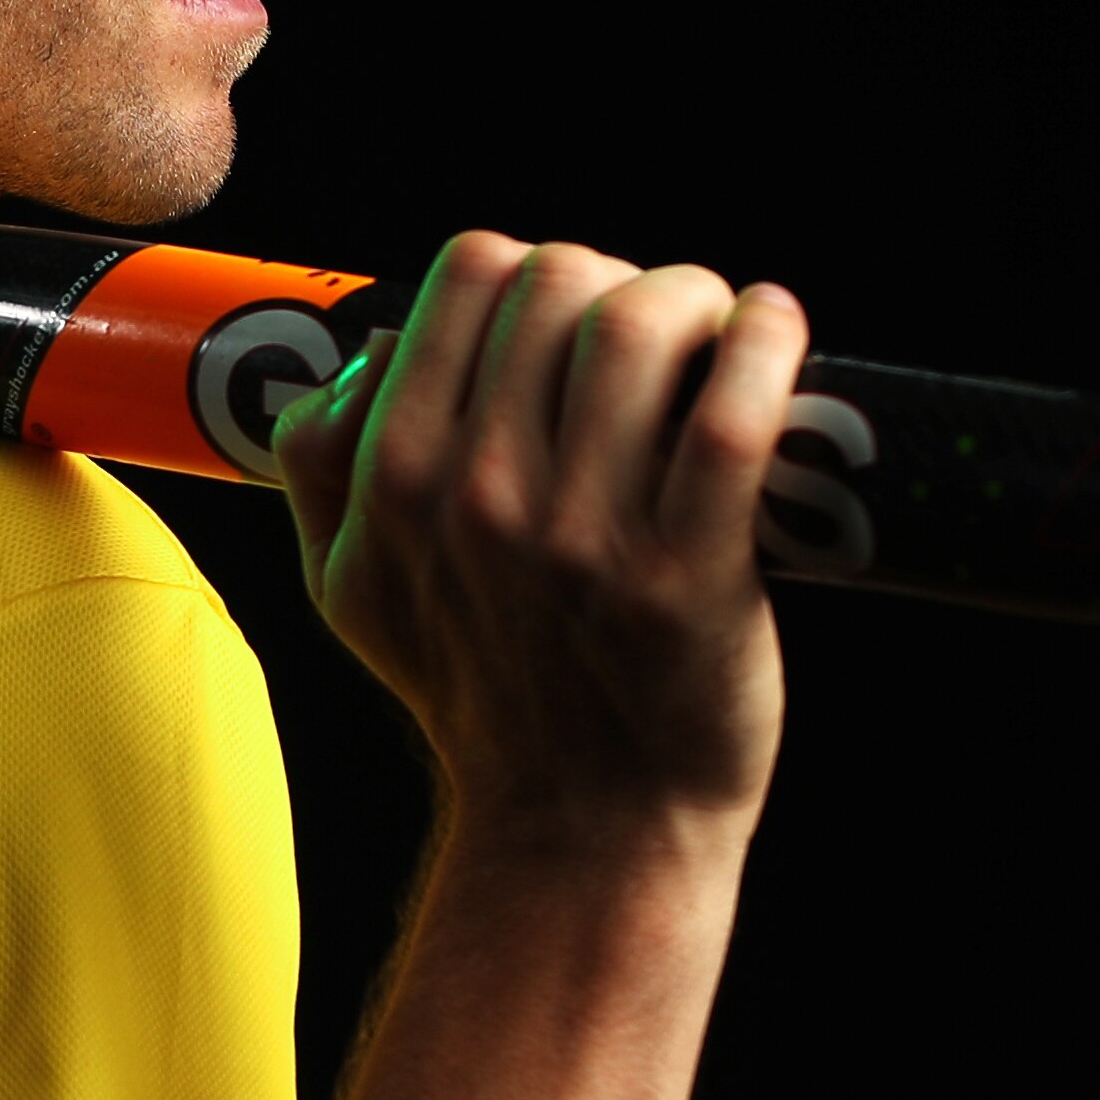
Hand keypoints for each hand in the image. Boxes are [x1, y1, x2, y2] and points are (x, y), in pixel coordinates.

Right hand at [271, 238, 804, 855]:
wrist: (580, 828)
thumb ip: (322, 465)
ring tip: (720, 343)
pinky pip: (735, 411)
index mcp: (394, 481)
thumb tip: (369, 353)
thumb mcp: (351, 590)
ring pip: (644, 322)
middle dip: (623, 284)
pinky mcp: (687, 576)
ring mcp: (582, 539)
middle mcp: (477, 499)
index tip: (577, 327)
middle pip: (562, 278)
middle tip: (660, 343)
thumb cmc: (484, 695)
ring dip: (701, 303)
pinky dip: (769, 347)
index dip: (539, 275)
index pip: (474, 271)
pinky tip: (777, 339)